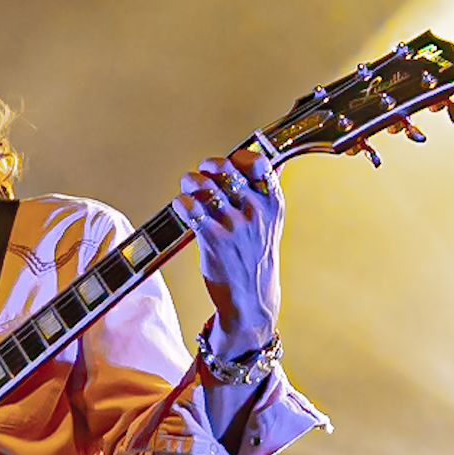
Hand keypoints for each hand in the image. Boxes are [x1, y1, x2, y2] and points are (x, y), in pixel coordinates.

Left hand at [172, 151, 282, 343]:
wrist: (251, 297)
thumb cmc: (256, 257)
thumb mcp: (271, 224)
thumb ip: (264, 195)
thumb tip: (258, 165)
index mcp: (272, 203)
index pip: (258, 164)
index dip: (238, 158)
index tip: (229, 162)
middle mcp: (255, 211)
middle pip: (225, 171)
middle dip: (208, 167)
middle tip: (201, 173)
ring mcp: (234, 225)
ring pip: (204, 187)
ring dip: (190, 183)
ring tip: (188, 188)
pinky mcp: (213, 239)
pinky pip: (190, 209)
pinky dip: (181, 203)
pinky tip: (181, 206)